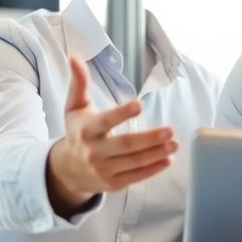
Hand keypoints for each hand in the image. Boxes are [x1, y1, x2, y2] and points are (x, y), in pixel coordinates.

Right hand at [45, 56, 177, 215]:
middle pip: (125, 145)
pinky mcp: (113, 183)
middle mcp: (94, 152)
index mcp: (86, 130)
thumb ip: (78, 84)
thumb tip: (75, 58)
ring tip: (174, 143)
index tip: (139, 105)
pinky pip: (136, 176)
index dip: (122, 114)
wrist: (67, 170)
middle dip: (148, 139)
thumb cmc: (77, 132)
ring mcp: (104, 170)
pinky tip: (168, 159)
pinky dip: (153, 169)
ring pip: (134, 162)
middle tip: (169, 130)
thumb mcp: (74, 108)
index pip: (105, 121)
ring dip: (156, 153)